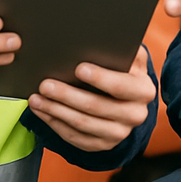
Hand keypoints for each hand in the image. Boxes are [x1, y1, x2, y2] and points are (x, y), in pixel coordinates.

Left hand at [27, 46, 154, 151]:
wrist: (127, 97)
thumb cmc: (123, 69)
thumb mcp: (129, 56)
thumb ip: (120, 48)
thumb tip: (99, 37)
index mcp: (143, 90)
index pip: (121, 86)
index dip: (100, 78)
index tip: (78, 68)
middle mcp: (135, 115)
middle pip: (97, 107)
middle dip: (68, 95)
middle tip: (45, 84)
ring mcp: (119, 133)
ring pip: (82, 124)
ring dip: (56, 111)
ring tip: (36, 98)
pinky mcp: (103, 144)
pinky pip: (75, 137)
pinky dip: (55, 124)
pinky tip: (42, 111)